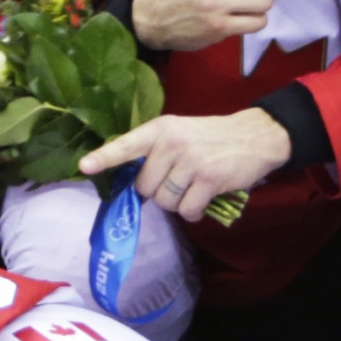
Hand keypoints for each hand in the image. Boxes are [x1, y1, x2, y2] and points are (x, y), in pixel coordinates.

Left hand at [82, 108, 288, 222]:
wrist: (256, 135)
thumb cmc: (212, 138)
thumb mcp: (180, 133)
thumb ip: (157, 152)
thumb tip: (134, 186)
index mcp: (161, 129)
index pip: (127, 144)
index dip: (105, 157)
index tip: (85, 166)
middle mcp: (172, 143)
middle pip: (145, 187)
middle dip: (159, 191)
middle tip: (179, 180)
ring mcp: (190, 161)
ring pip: (164, 201)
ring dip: (178, 203)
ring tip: (194, 187)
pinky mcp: (208, 179)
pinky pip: (186, 210)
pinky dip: (194, 212)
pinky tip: (204, 198)